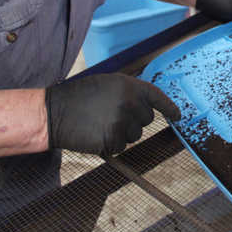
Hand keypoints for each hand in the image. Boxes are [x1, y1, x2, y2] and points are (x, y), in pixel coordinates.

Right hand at [45, 73, 180, 155]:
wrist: (53, 112)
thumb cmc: (79, 97)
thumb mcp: (107, 84)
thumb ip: (129, 91)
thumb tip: (148, 105)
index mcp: (129, 86)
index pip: (157, 97)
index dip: (170, 107)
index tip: (178, 116)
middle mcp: (130, 103)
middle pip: (147, 120)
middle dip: (134, 120)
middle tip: (110, 115)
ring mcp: (122, 122)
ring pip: (135, 135)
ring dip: (122, 133)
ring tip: (100, 123)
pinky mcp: (113, 140)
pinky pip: (121, 147)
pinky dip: (111, 144)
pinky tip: (95, 134)